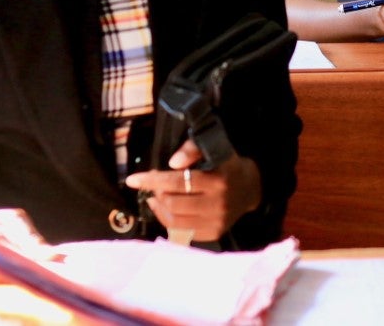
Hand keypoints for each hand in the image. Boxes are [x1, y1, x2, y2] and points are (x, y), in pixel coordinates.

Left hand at [125, 139, 260, 242]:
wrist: (251, 188)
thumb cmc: (227, 165)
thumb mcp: (214, 149)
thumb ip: (192, 150)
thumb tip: (172, 163)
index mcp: (217, 180)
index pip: (177, 182)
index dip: (151, 180)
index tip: (132, 180)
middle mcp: (217, 204)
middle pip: (173, 203)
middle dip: (156, 193)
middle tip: (152, 186)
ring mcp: (216, 222)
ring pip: (175, 221)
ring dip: (159, 209)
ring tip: (156, 198)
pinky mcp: (214, 234)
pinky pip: (182, 233)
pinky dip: (168, 222)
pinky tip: (167, 211)